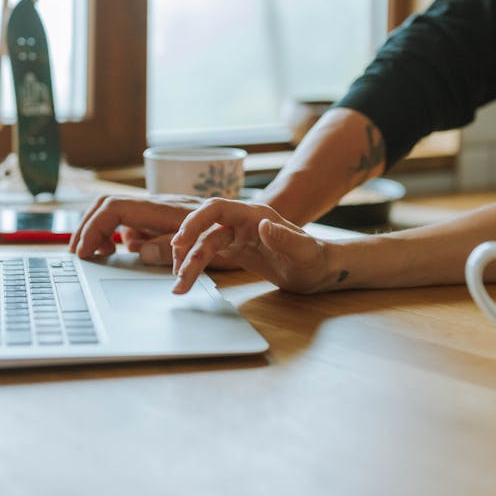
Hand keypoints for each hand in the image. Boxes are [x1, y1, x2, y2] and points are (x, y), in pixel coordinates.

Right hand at [68, 194, 237, 268]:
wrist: (258, 220)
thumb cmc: (237, 234)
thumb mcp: (208, 248)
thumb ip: (171, 248)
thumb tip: (135, 249)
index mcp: (166, 209)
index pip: (116, 208)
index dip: (95, 228)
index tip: (85, 252)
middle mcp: (159, 204)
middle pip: (109, 205)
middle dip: (88, 227)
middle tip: (78, 254)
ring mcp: (161, 210)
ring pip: (118, 212)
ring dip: (100, 230)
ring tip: (96, 255)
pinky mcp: (165, 218)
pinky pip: (133, 221)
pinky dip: (117, 234)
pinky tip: (120, 252)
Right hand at [170, 198, 333, 294]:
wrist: (318, 270)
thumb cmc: (315, 259)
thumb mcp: (304, 252)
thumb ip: (286, 239)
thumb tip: (265, 226)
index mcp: (255, 215)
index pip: (217, 209)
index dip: (195, 221)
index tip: (180, 241)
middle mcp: (242, 222)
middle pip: (205, 228)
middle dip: (187, 248)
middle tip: (176, 273)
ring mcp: (237, 235)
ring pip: (204, 243)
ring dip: (188, 262)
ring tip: (179, 287)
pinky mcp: (235, 249)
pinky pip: (208, 253)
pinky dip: (195, 266)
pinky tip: (186, 280)